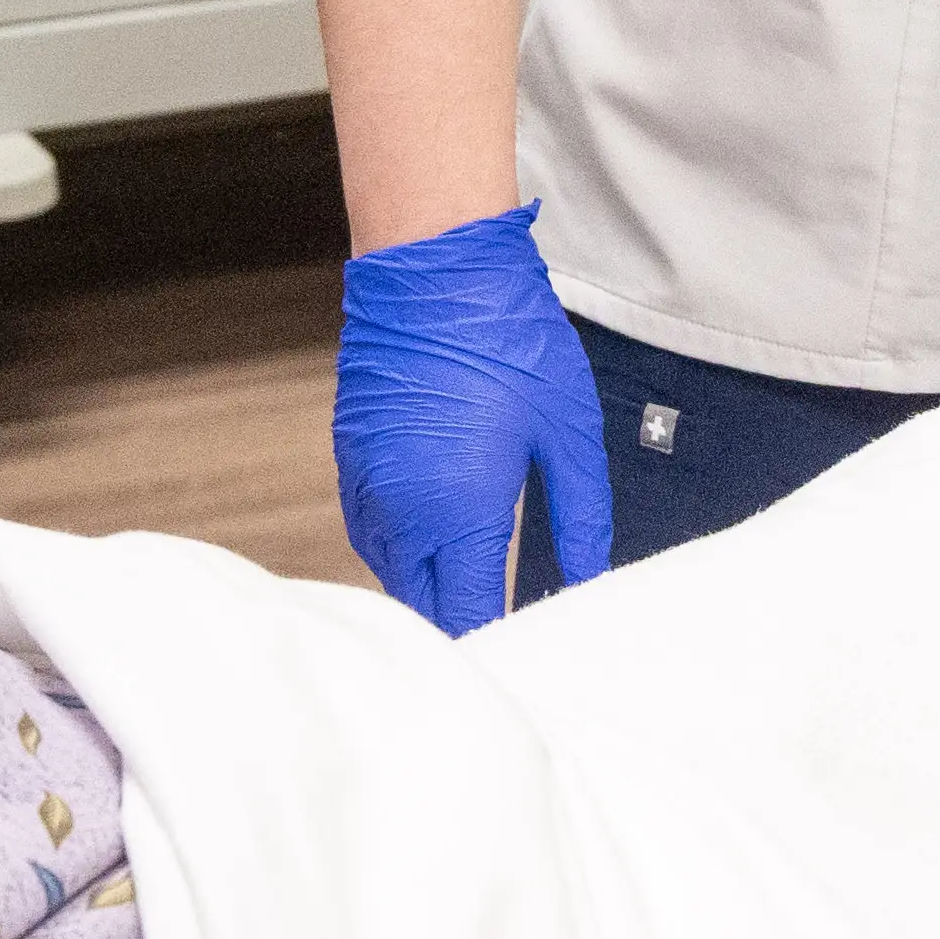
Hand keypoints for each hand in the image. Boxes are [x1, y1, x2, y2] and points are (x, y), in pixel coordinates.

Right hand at [332, 206, 609, 635]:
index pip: (467, 615)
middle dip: (460, 629)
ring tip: (477, 602)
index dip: (495, 645)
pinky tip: (439, 549)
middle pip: (423, 607)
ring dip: (428, 591)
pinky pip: (374, 536)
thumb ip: (580, 518)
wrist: (434, 276)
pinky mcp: (352, 466)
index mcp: (457, 512)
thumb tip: (587, 580)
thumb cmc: (511, 345)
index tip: (527, 662)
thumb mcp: (569, 434)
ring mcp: (367, 489)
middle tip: (509, 641)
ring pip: (392, 575)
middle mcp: (400, 512)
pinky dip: (404, 554)